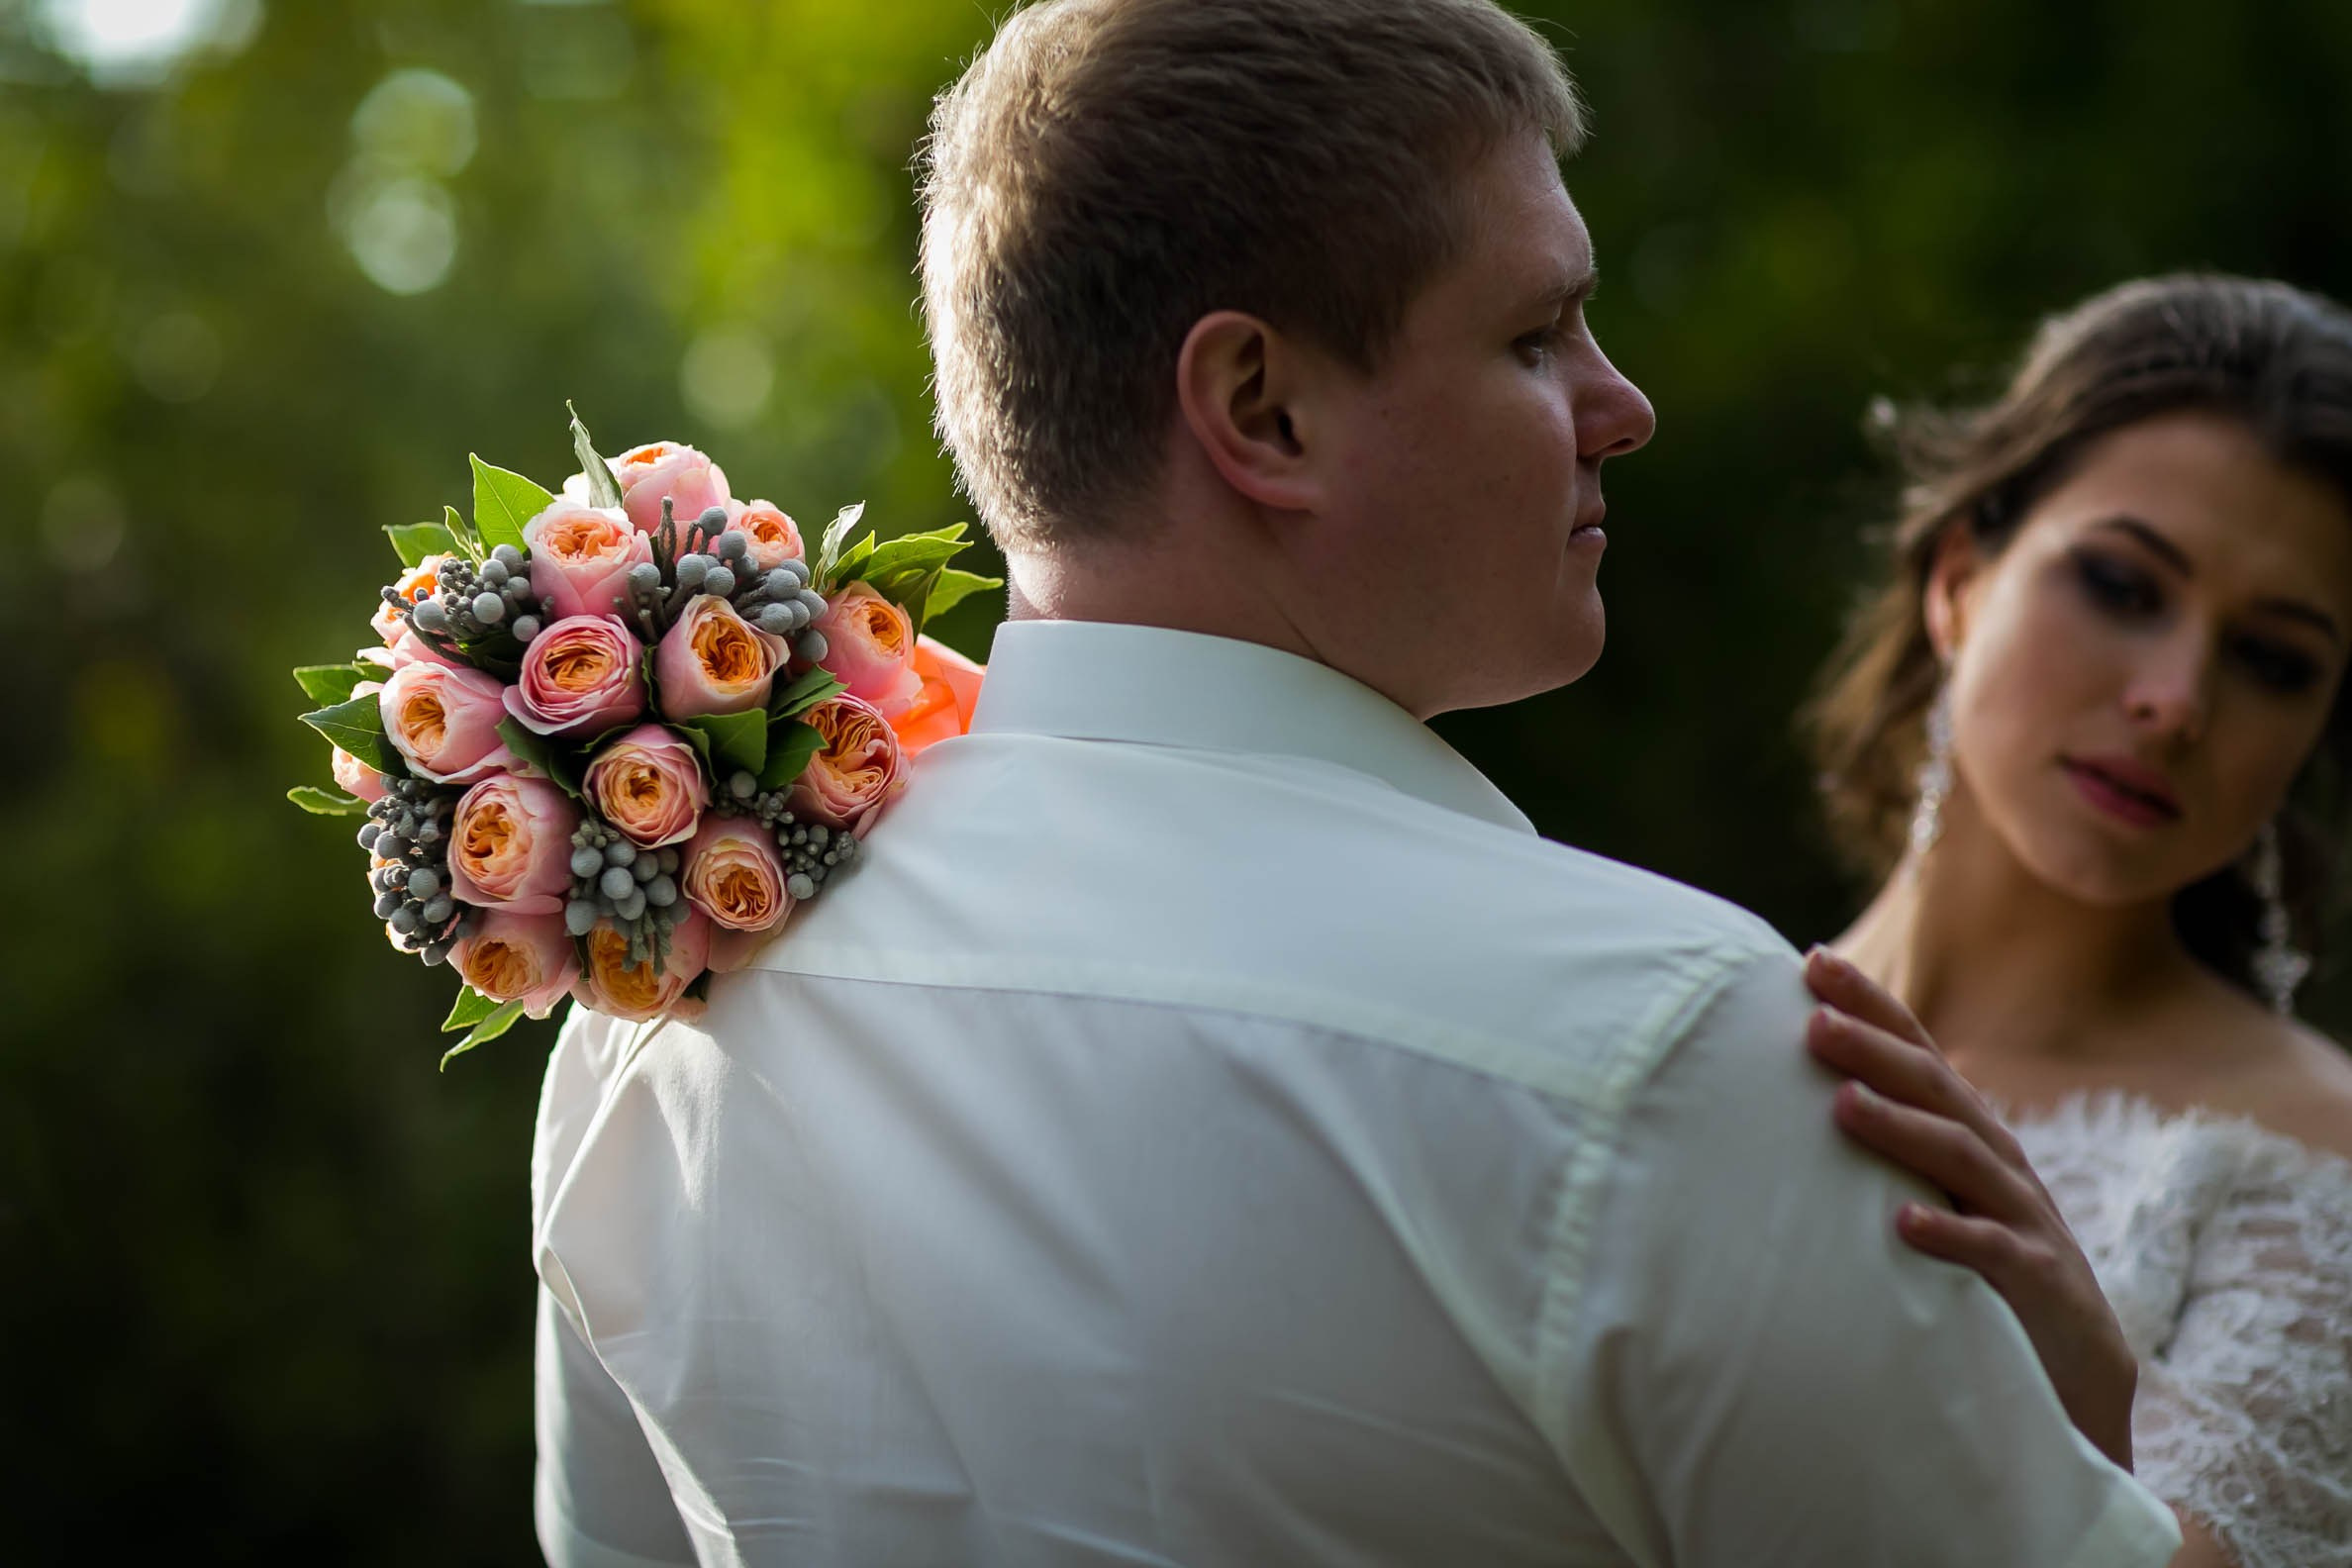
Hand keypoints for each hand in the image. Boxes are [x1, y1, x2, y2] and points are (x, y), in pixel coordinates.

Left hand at [1801, 946, 2138, 1472]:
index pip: (1917, 1054)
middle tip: (1812, 1019)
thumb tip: (1794, 1097)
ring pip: (1960, 1158)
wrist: (2076, 1372)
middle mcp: (1998, 1163)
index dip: (1871, 1006)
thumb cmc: (1984, 1274)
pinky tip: (1902, 1223)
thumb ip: (1886, 1152)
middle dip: (1875, 1049)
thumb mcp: (1935, 1201)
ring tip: (1843, 1105)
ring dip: (1901, 1128)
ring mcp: (2023, 1218)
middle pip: (1936, 1091)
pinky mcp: (2039, 1281)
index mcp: (1967, 1136)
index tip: (1810, 961)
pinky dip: (1950, 1235)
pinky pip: (1994, 1252)